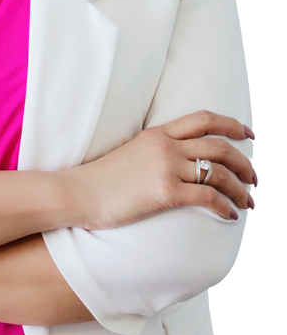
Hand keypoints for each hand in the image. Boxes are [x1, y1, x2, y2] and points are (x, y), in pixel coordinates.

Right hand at [63, 110, 255, 230]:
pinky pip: (208, 196)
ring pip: (219, 172)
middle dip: (245, 162)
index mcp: (158, 134)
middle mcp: (165, 146)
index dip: (232, 124)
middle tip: (256, 178)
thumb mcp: (131, 153)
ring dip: (241, 188)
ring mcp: (165, 167)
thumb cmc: (101, 180)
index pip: (204, 119)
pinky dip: (226, 206)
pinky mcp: (164, 192)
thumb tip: (180, 161)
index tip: (250, 134)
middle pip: (220, 145)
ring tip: (248, 202)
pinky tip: (230, 215)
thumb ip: (156, 151)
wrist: (78, 193)